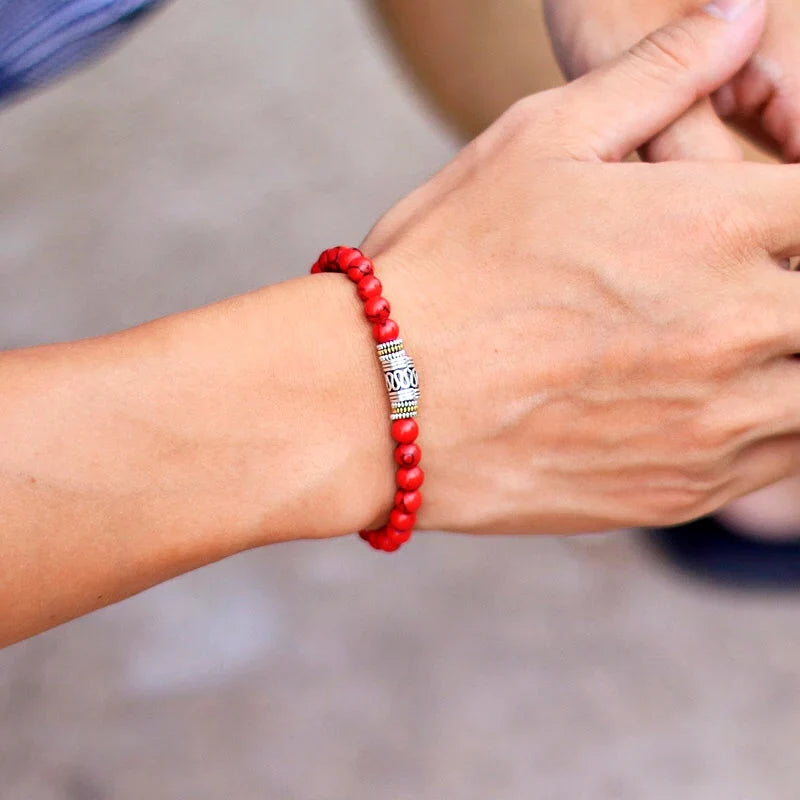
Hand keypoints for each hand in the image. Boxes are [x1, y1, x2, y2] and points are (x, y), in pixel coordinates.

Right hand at [361, 5, 799, 534]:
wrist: (380, 402)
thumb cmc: (446, 267)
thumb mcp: (536, 141)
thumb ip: (657, 72)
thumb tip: (742, 9)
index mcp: (712, 227)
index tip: (769, 216)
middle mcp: (732, 328)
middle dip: (798, 282)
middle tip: (747, 278)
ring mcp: (713, 424)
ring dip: (790, 359)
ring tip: (730, 341)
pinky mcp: (682, 492)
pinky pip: (776, 464)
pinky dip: (769, 427)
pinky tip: (712, 402)